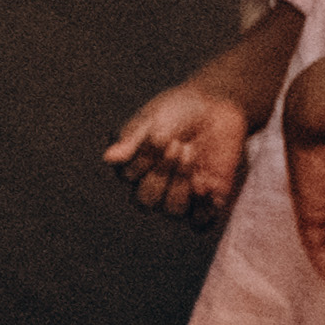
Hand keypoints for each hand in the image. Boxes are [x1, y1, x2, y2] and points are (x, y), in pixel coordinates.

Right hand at [100, 83, 251, 224]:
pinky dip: (203, 207)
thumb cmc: (178, 110)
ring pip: (173, 211)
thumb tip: (108, 158)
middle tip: (178, 145)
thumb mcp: (153, 120)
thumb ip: (133, 141)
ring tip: (191, 155)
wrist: (216, 106)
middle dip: (161, 173)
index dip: (143, 161)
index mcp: (137, 164)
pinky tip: (206, 183)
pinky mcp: (209, 197)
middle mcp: (157, 182)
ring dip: (181, 186)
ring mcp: (183, 192)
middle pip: (148, 200)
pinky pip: (201, 219)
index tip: (159, 136)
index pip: (129, 177)